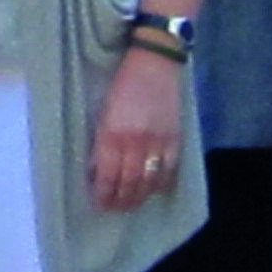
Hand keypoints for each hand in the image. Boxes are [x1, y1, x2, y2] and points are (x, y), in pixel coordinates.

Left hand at [89, 44, 187, 213]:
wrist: (154, 62)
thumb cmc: (122, 83)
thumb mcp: (103, 110)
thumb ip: (101, 140)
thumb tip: (97, 167)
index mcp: (112, 133)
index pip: (107, 175)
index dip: (103, 194)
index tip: (98, 204)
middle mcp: (134, 142)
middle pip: (128, 183)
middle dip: (119, 200)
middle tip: (114, 209)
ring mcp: (157, 142)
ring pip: (148, 181)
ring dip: (139, 197)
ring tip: (131, 204)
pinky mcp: (174, 138)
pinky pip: (169, 170)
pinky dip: (161, 184)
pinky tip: (154, 190)